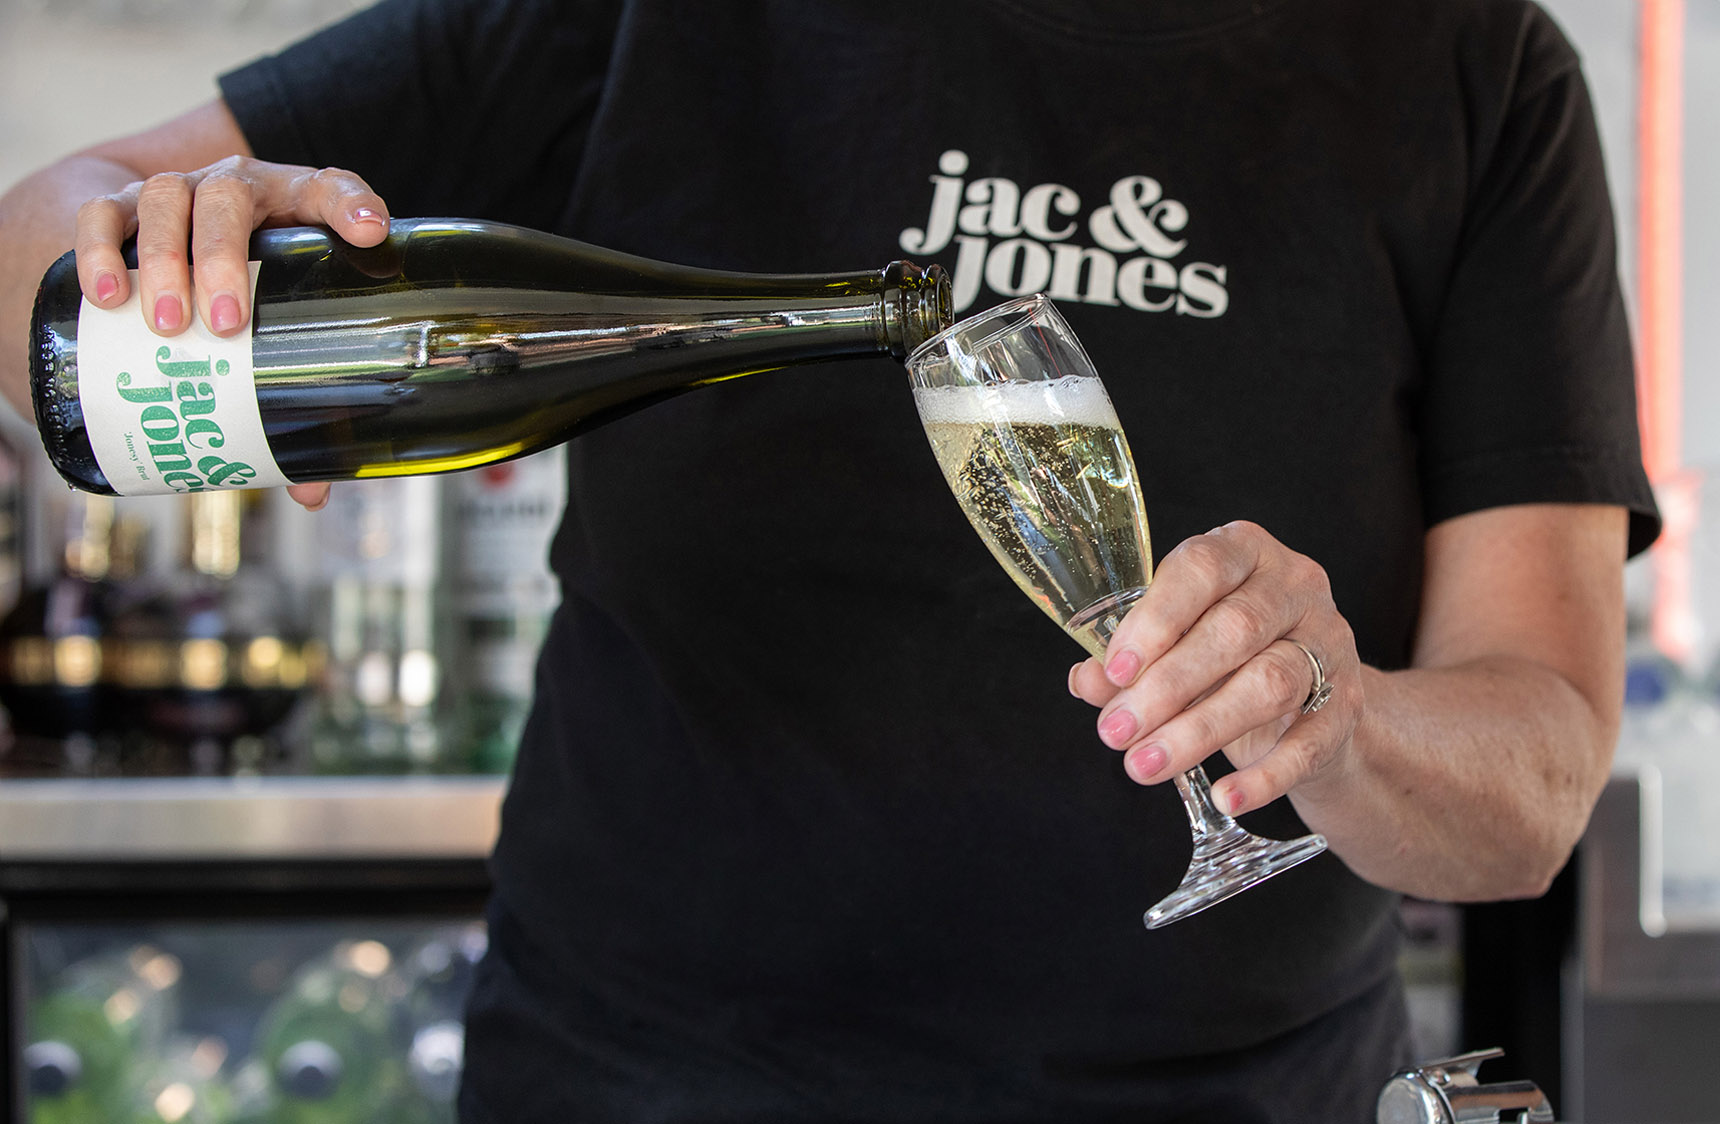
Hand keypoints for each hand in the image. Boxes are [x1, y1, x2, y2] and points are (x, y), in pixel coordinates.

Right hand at [73, 155, 390, 510]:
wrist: (167, 233)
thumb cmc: (247, 287)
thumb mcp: (278, 325)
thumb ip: (298, 397)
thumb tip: (312, 492)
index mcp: (293, 208)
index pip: (328, 188)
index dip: (351, 205)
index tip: (371, 234)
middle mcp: (235, 190)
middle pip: (230, 199)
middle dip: (225, 258)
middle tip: (225, 323)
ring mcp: (175, 191)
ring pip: (166, 200)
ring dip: (165, 260)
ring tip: (168, 323)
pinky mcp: (118, 205)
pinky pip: (103, 213)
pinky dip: (100, 250)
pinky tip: (106, 296)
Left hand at [1068, 520, 1362, 816]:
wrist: (1308, 701)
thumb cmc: (1225, 657)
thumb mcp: (1174, 646)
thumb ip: (1128, 661)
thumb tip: (1086, 681)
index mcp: (1243, 550)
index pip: (1201, 568)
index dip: (1155, 619)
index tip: (1115, 670)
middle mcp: (1294, 585)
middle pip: (1234, 630)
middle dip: (1166, 687)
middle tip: (1115, 733)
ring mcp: (1330, 641)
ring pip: (1270, 683)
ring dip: (1200, 731)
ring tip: (1145, 765)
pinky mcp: (1347, 703)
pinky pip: (1308, 742)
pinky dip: (1265, 775)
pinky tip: (1225, 798)